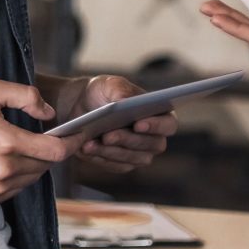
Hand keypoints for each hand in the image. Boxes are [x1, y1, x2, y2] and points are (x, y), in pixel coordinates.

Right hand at [0, 79, 71, 206]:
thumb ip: (25, 96)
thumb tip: (49, 114)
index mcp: (7, 141)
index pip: (55, 150)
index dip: (72, 143)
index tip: (79, 137)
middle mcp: (4, 168)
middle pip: (46, 165)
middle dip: (50, 151)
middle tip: (43, 138)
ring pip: (33, 178)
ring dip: (34, 164)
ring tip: (19, 148)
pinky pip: (16, 189)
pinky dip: (18, 177)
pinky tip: (5, 162)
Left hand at [55, 75, 177, 173]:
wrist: (81, 106)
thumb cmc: (103, 92)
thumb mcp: (109, 84)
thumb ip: (120, 89)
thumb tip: (125, 102)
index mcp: (159, 115)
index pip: (168, 125)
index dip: (156, 126)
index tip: (138, 124)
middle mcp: (154, 138)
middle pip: (150, 146)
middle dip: (127, 140)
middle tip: (107, 136)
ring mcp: (139, 154)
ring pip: (130, 158)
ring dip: (109, 151)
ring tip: (89, 143)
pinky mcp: (121, 164)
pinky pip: (113, 165)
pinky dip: (99, 157)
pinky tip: (85, 149)